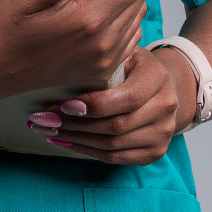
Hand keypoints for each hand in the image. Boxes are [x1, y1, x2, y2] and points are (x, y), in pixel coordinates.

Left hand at [29, 42, 192, 164]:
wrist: (166, 88)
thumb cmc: (135, 68)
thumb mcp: (126, 53)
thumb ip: (104, 60)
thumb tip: (63, 64)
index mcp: (158, 78)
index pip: (128, 98)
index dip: (94, 105)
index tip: (63, 105)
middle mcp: (165, 107)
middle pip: (116, 125)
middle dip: (75, 125)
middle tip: (44, 120)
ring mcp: (163, 133)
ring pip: (112, 145)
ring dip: (76, 140)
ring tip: (49, 132)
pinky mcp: (155, 152)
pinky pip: (115, 158)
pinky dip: (87, 151)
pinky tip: (66, 142)